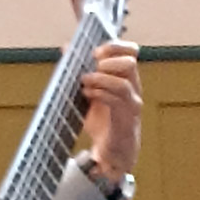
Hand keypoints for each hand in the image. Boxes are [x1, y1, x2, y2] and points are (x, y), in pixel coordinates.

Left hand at [81, 40, 141, 178]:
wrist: (112, 153)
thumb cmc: (103, 122)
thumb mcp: (89, 92)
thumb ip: (81, 69)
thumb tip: (66, 47)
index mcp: (126, 78)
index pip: (131, 52)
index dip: (115, 46)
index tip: (95, 51)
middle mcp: (133, 89)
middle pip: (130, 63)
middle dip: (108, 61)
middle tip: (91, 65)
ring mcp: (131, 104)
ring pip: (124, 83)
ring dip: (101, 79)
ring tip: (85, 82)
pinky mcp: (126, 120)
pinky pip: (118, 102)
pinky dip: (100, 94)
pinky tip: (87, 94)